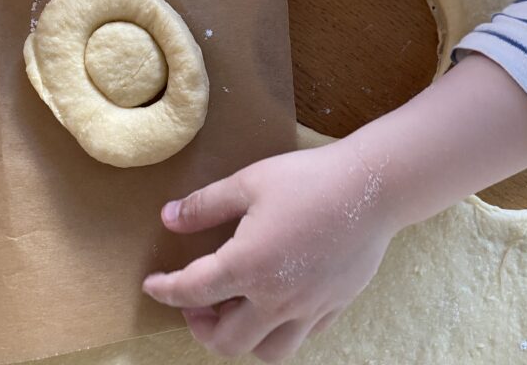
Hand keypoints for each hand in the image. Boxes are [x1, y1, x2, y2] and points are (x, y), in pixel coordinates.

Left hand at [143, 142, 397, 362]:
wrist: (374, 187)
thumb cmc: (310, 179)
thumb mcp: (249, 182)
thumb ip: (205, 205)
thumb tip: (168, 218)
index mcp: (248, 266)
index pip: (191, 292)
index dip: (164, 290)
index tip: (152, 285)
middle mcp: (277, 298)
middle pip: (226, 341)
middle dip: (200, 327)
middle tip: (197, 304)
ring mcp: (309, 308)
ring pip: (268, 351)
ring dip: (243, 339)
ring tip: (237, 311)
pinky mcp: (335, 305)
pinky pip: (302, 336)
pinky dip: (280, 329)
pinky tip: (278, 302)